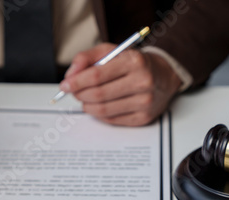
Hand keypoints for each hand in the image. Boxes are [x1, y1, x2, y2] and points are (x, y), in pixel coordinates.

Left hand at [59, 43, 181, 125]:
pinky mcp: (143, 117)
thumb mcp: (111, 51)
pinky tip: (99, 105)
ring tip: (85, 98)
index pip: (97, 75)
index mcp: (134, 62)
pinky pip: (111, 120)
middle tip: (73, 92)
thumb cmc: (133, 63)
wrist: (163, 75)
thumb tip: (70, 75)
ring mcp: (144, 102)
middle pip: (98, 94)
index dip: (76, 82)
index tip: (65, 85)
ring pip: (103, 110)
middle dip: (79, 94)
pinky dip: (99, 114)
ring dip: (87, 106)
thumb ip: (87, 58)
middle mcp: (142, 82)